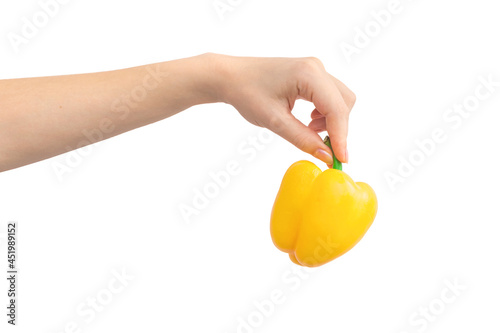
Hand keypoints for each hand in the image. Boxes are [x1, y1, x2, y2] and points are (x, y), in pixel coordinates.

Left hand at [212, 54, 355, 163]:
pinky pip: (330, 95)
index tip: (341, 159)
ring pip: (340, 99)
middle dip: (338, 129)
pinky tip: (308, 121)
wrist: (230, 77)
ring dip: (332, 120)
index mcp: (308, 74)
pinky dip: (326, 112)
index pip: (336, 109)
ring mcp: (315, 68)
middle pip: (344, 103)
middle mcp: (316, 67)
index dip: (341, 137)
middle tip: (324, 150)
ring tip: (309, 131)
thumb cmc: (246, 93)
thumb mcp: (274, 122)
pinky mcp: (311, 74)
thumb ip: (303, 139)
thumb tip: (327, 156)